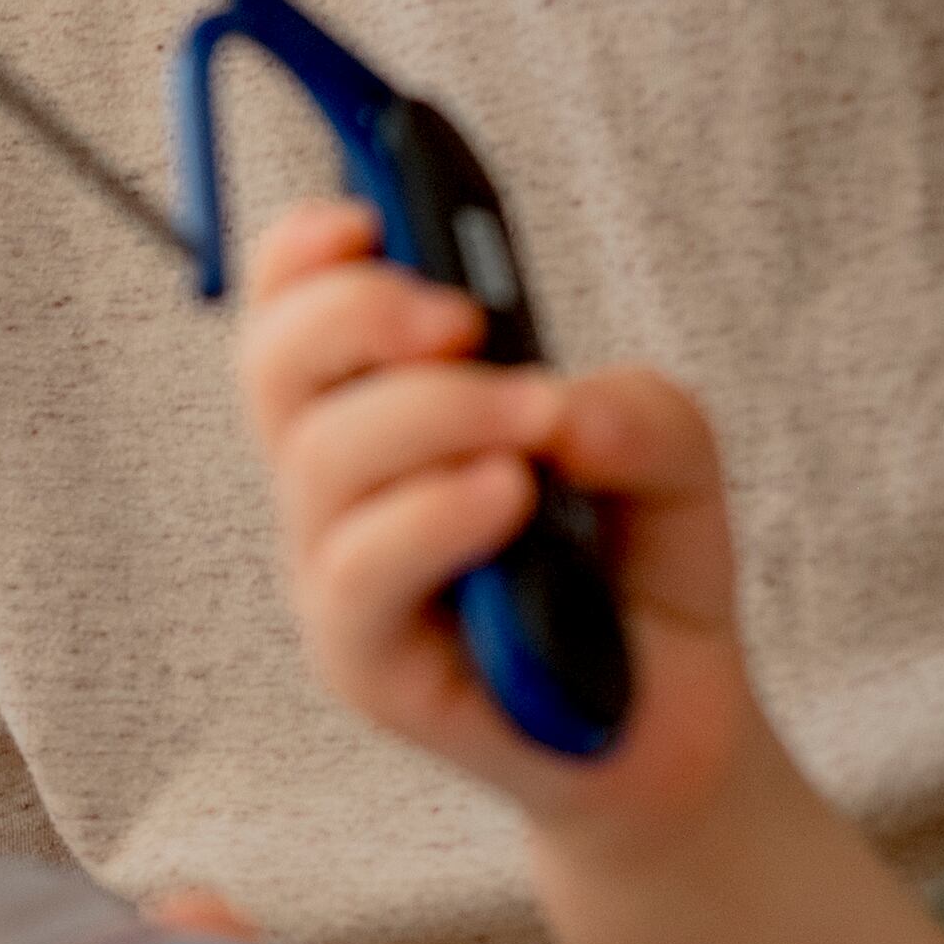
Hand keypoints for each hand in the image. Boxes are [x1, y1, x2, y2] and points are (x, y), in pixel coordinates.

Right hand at [235, 199, 760, 845]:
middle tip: (465, 320)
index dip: (301, 254)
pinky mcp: (364, 665)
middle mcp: (336, 488)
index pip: (287, 314)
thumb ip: (633, 407)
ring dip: (428, 413)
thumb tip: (556, 407)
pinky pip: (356, 572)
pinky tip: (507, 499)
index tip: (370, 217)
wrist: (673, 726)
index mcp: (379, 413)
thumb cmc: (639, 575)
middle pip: (270, 366)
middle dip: (357, 313)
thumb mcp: (672, 456)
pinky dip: (431, 515)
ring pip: (318, 461)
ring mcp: (338, 576)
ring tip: (532, 422)